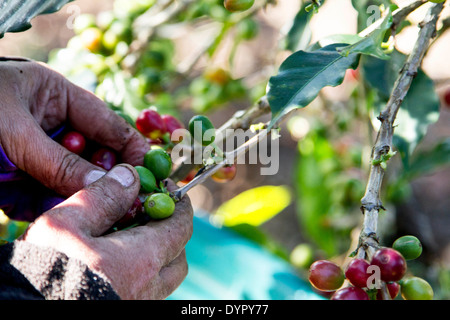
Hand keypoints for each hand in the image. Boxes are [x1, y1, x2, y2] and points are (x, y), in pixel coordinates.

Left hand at [0, 59, 148, 197]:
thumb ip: (60, 162)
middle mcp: (52, 124)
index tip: (144, 178)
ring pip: (68, 180)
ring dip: (66, 195)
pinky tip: (23, 204)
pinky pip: (40, 196)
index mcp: (58, 96)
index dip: (131, 151)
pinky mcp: (17, 177)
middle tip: (105, 198)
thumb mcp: (13, 130)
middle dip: (97, 178)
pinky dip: (39, 205)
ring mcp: (36, 151)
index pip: (109, 124)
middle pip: (92, 156)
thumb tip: (107, 187)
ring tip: (62, 205)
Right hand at [21, 164, 192, 299]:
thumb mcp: (67, 223)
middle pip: (178, 256)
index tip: (168, 189)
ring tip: (134, 239)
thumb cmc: (46, 268)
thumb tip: (130, 177)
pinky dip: (144, 275)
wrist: (27, 311)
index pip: (180, 226)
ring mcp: (138, 303)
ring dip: (160, 256)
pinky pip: (147, 293)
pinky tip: (118, 265)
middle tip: (153, 215)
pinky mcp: (125, 312)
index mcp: (143, 258)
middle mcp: (149, 286)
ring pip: (164, 279)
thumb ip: (103, 197)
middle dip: (173, 232)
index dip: (179, 204)